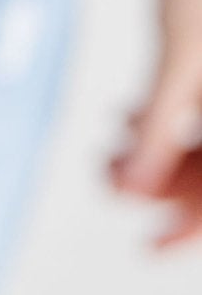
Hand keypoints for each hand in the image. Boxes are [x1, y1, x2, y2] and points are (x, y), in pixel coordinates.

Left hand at [107, 0, 201, 248]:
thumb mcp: (181, 49)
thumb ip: (163, 123)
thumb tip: (136, 189)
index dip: (189, 227)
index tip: (143, 245)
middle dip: (160, 184)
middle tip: (101, 181)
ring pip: (200, 140)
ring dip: (152, 154)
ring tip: (101, 153)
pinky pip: (191, 108)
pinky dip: (156, 119)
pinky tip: (118, 119)